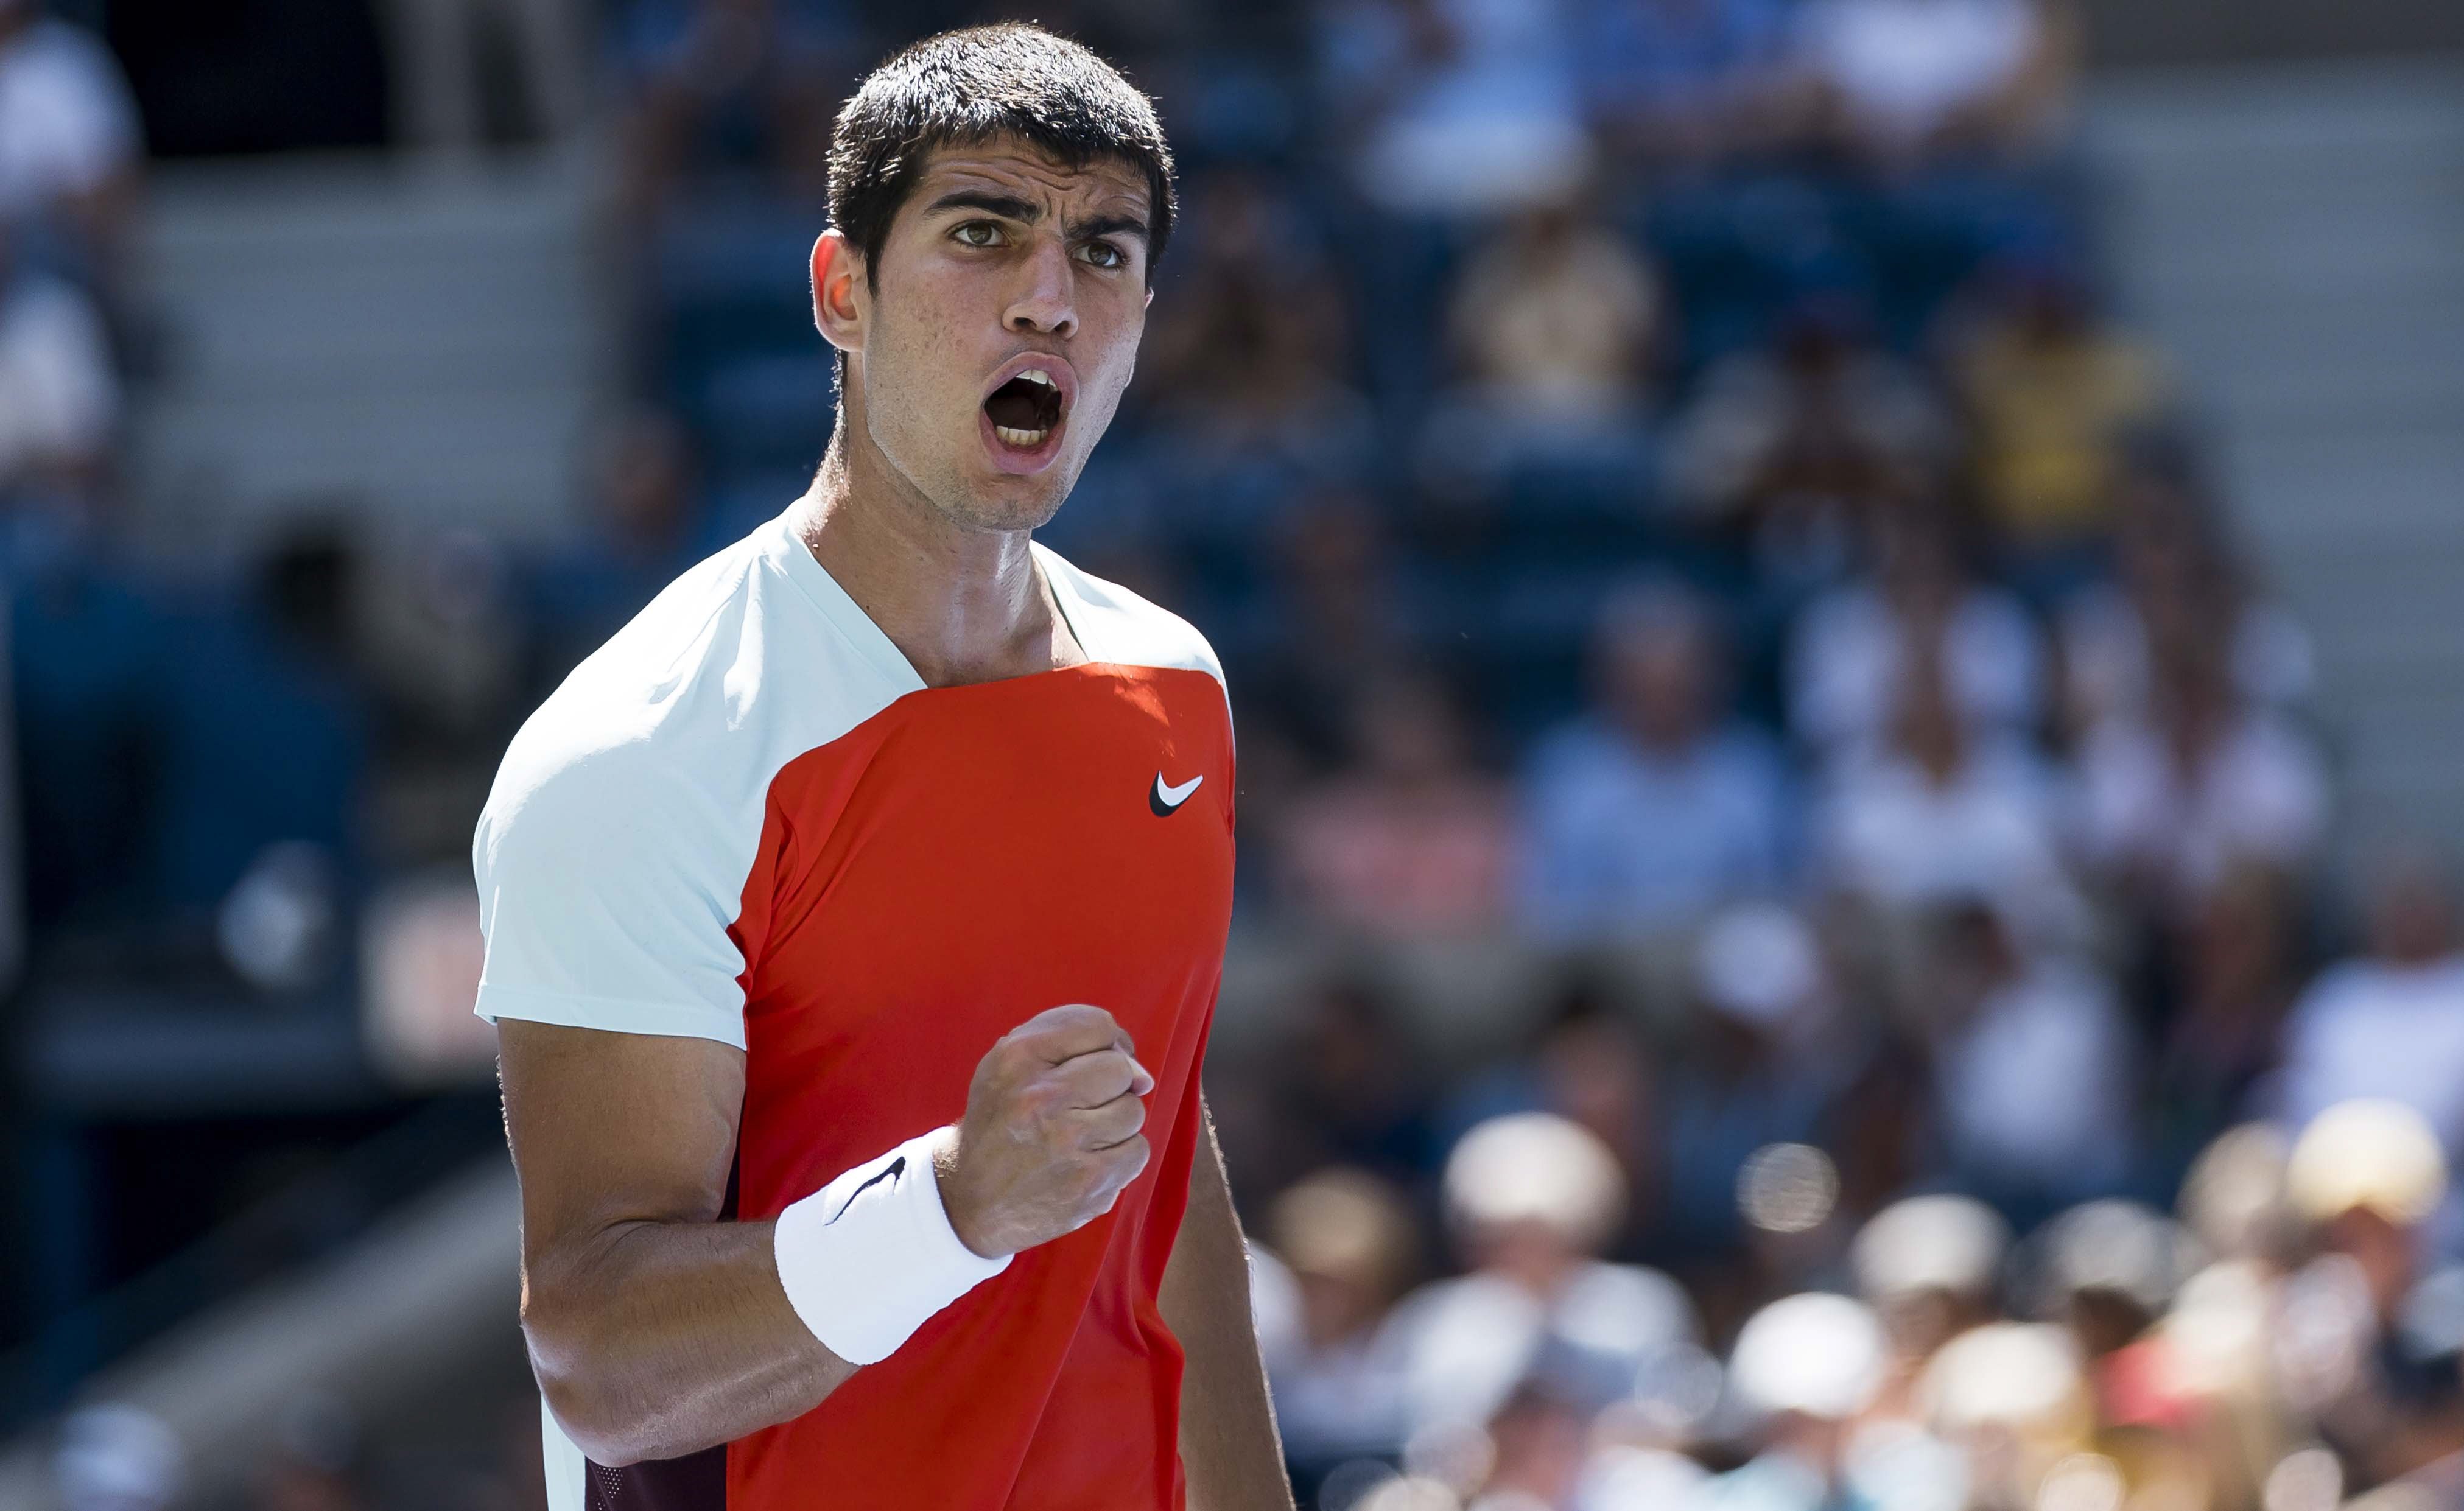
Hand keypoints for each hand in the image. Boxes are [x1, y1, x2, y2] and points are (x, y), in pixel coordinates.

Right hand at [936, 1005, 1154, 1258]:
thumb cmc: (1001, 1123)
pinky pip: (1138, 1150)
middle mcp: (1040, 1096)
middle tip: (1081, 1105)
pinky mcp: (1088, 1182)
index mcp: (1016, 1058)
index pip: (1097, 1025)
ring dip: (1115, 1123)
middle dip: (1110, 1085)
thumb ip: (1070, 1042)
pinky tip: (1089, 1161)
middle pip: (1120, 1068)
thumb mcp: (1008, 1066)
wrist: (971, 1201)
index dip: (1108, 1042)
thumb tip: (1143, 1074)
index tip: (1096, 1060)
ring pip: (1133, 1110)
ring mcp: (1066, 1142)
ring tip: (1081, 1136)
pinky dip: (1121, 1156)